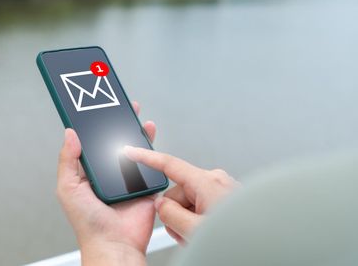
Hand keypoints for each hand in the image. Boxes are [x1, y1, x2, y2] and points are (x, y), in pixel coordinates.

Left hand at [56, 102, 156, 265]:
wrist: (114, 244)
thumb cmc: (88, 224)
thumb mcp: (68, 188)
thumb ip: (67, 160)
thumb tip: (70, 134)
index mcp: (89, 173)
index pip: (92, 143)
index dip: (94, 126)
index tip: (96, 110)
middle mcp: (108, 174)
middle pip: (115, 142)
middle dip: (118, 124)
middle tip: (120, 108)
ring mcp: (127, 179)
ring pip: (133, 150)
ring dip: (136, 133)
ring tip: (136, 118)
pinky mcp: (145, 185)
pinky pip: (150, 163)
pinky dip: (151, 149)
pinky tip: (148, 137)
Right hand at [124, 146, 238, 244]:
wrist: (268, 248)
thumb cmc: (240, 238)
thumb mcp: (193, 230)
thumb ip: (169, 214)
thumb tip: (161, 205)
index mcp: (207, 182)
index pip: (168, 164)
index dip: (146, 157)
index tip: (131, 151)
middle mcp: (216, 181)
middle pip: (177, 192)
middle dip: (176, 214)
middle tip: (186, 234)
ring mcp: (224, 189)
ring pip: (189, 202)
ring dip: (188, 221)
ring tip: (201, 237)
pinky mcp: (228, 199)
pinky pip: (202, 206)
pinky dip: (199, 221)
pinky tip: (209, 234)